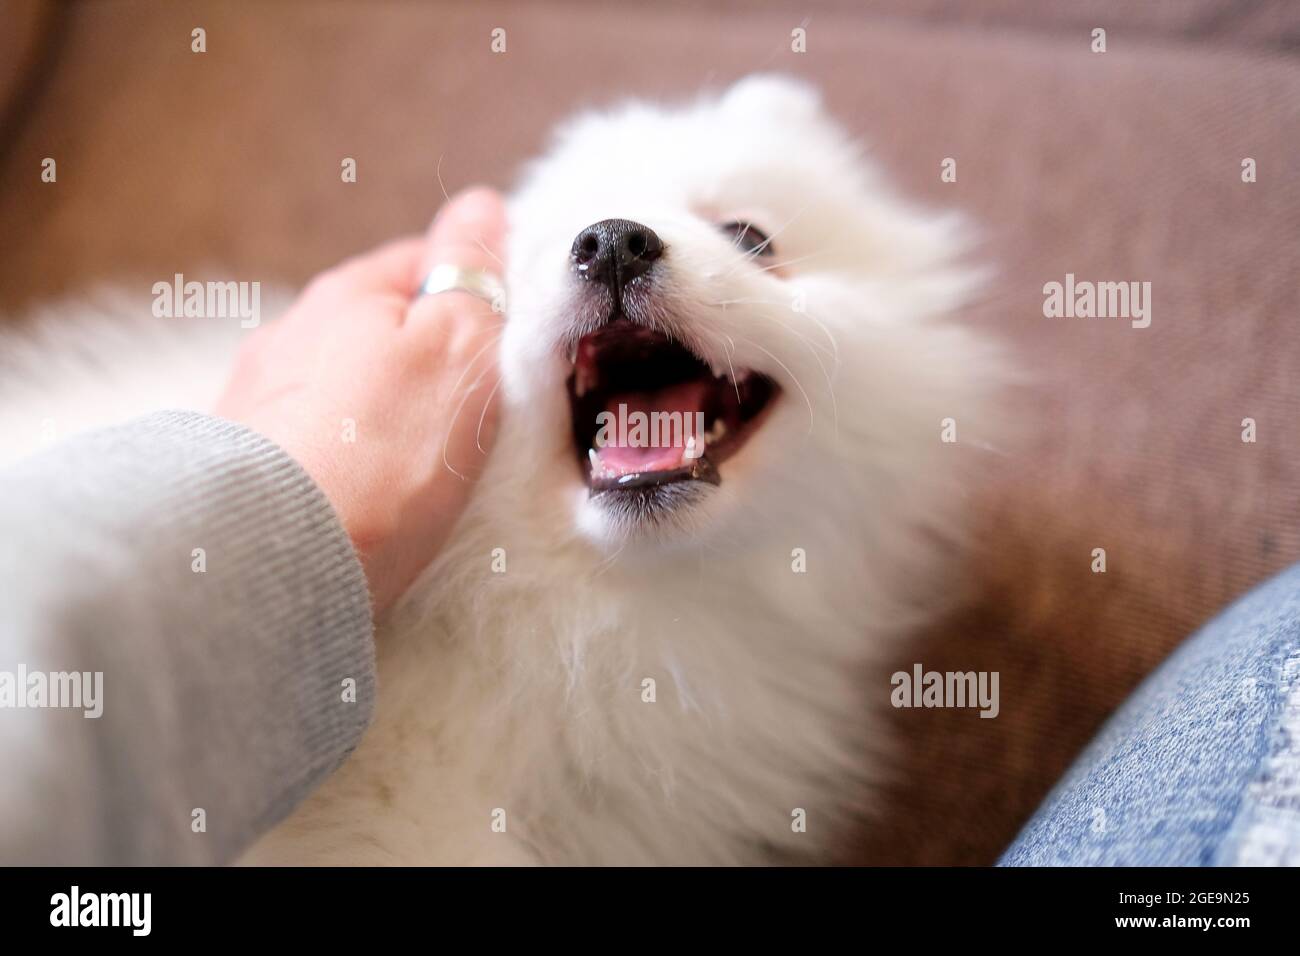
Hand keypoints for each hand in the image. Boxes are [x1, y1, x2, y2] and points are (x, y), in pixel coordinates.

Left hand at [215, 188, 505, 614]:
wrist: (274, 559)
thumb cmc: (382, 453)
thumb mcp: (458, 346)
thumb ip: (472, 273)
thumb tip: (481, 204)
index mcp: (351, 293)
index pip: (429, 258)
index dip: (482, 288)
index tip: (518, 333)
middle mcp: (294, 333)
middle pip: (385, 326)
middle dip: (434, 355)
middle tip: (487, 407)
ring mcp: (261, 399)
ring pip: (349, 387)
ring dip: (388, 408)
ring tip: (428, 460)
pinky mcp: (246, 464)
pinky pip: (320, 442)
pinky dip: (352, 455)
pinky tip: (371, 491)